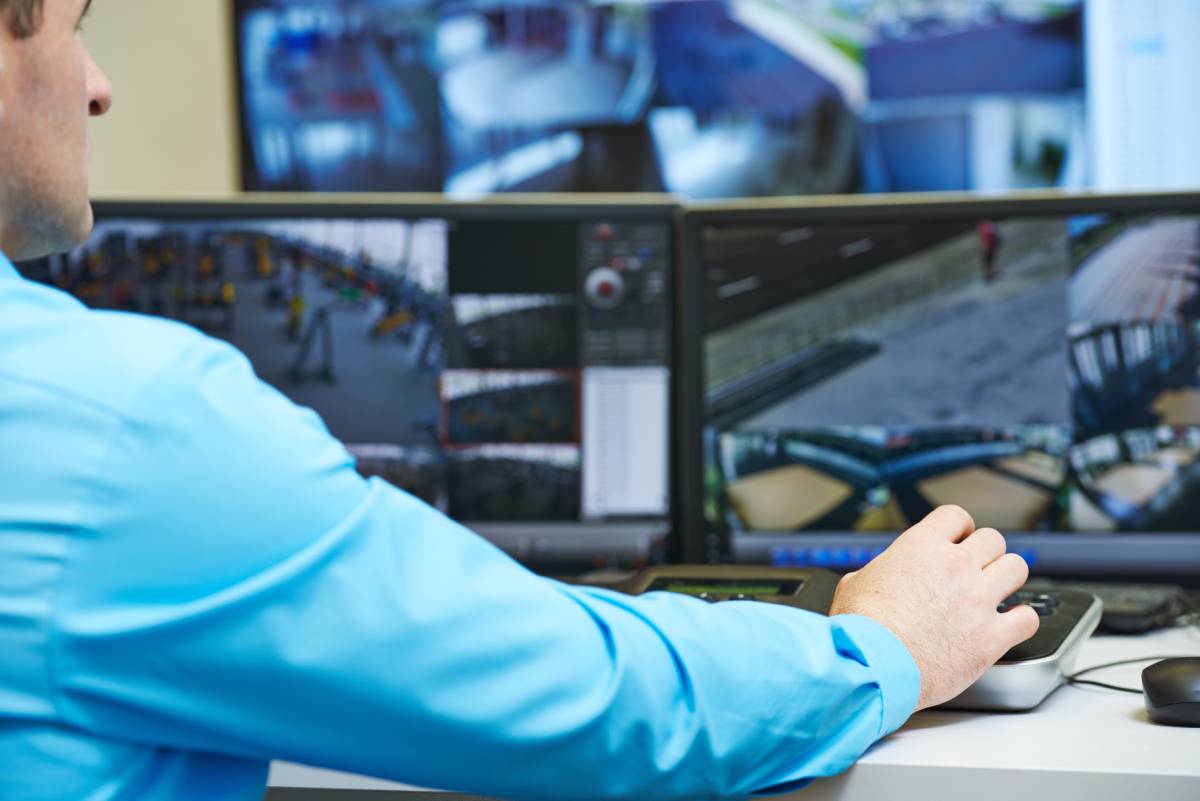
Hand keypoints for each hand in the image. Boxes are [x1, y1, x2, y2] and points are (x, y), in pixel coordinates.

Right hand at [828, 505, 1039, 710]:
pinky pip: (1027, 618)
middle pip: (994, 540)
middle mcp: (955, 566)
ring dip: (1008, 579)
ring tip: (997, 593)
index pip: (956, 516)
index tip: (959, 541)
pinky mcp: (991, 637)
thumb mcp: (855, 584)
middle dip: (986, 554)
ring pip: (1017, 568)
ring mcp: (978, 600)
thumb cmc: (859, 630)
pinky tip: (1009, 625)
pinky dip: (1021, 621)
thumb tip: (879, 577)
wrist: (872, 666)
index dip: (959, 529)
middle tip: (977, 571)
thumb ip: (879, 573)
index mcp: (921, 547)